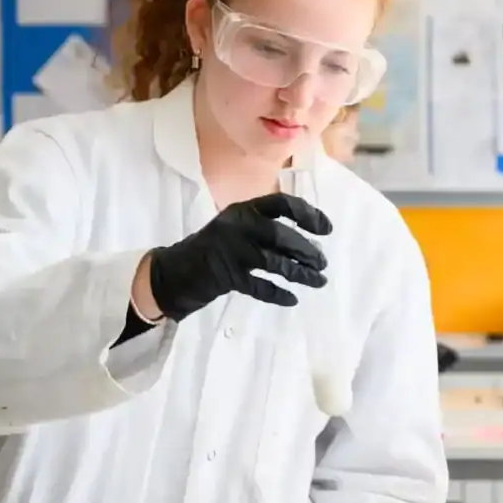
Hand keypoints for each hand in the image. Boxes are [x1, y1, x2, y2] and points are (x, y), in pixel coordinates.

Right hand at [148, 192, 330, 321]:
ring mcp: (230, 251)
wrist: (175, 271)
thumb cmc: (215, 248)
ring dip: (300, 273)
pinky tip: (292, 299)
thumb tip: (308, 241)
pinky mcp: (225, 276)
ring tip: (319, 281)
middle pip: (280, 235)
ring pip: (274, 262)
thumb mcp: (237, 227)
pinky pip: (258, 286)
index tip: (327, 229)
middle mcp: (237, 226)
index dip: (308, 214)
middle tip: (323, 264)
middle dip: (307, 251)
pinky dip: (277, 293)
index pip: (281, 204)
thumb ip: (265, 228)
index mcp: (243, 209)